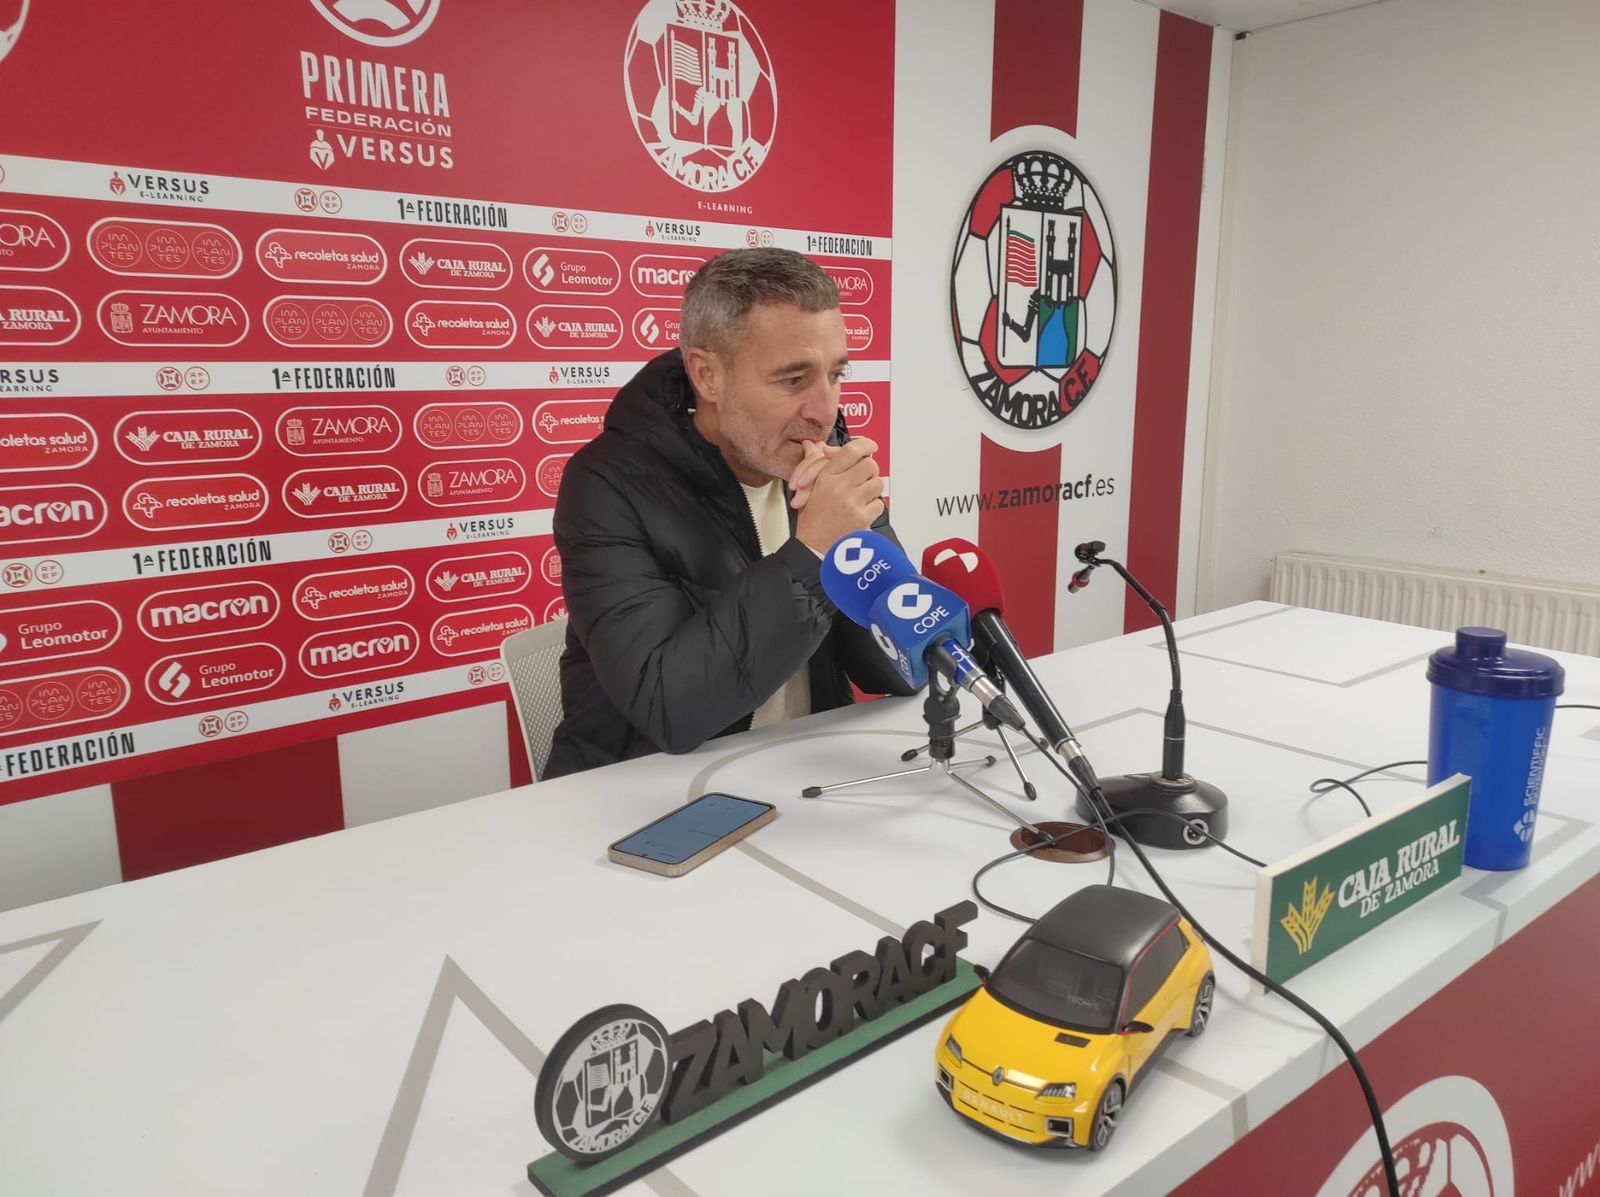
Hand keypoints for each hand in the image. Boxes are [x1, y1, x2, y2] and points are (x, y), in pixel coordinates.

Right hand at [794, 437, 884, 554]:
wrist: (814, 549)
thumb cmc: (812, 521)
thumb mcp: (807, 489)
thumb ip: (814, 464)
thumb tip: (816, 446)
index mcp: (826, 477)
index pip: (851, 451)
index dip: (865, 444)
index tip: (871, 446)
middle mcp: (839, 487)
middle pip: (870, 465)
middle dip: (869, 471)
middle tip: (862, 479)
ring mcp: (852, 502)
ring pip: (878, 483)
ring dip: (872, 489)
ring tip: (861, 498)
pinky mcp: (862, 517)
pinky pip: (879, 504)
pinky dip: (873, 508)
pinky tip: (861, 513)